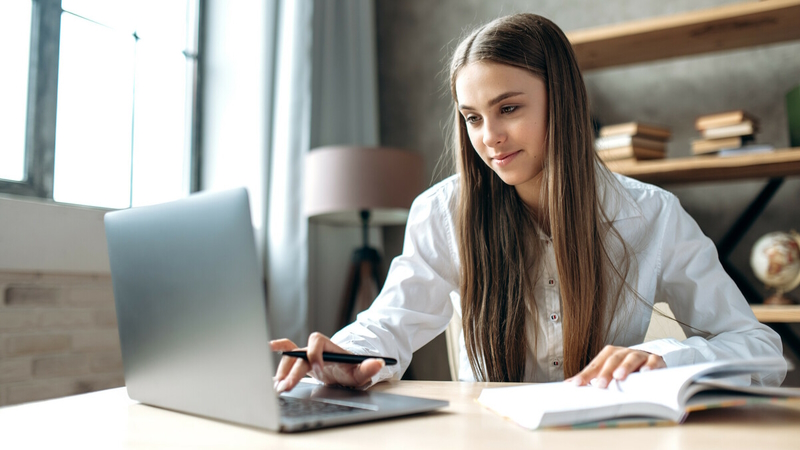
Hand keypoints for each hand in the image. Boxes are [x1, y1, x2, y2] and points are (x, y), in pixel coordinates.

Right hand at [270, 332, 385, 392]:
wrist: (346, 370)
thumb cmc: (352, 369)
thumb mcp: (361, 371)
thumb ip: (368, 367)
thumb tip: (378, 363)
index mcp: (329, 347)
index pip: (317, 342)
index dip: (315, 354)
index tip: (316, 370)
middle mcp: (316, 349)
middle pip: (300, 353)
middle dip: (293, 370)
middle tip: (286, 387)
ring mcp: (307, 354)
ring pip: (291, 356)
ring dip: (283, 370)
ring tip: (278, 386)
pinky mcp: (302, 361)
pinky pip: (288, 350)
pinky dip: (279, 348)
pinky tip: (268, 347)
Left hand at [565, 345, 665, 387]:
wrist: (652, 364)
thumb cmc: (627, 370)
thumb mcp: (609, 372)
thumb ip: (592, 377)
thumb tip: (568, 384)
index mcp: (610, 354)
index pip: (596, 364)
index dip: (586, 374)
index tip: (576, 384)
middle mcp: (624, 352)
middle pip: (612, 359)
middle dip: (604, 372)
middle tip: (598, 384)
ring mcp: (640, 355)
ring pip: (631, 358)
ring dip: (625, 366)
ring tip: (619, 377)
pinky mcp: (656, 360)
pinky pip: (653, 361)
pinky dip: (650, 366)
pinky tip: (645, 373)